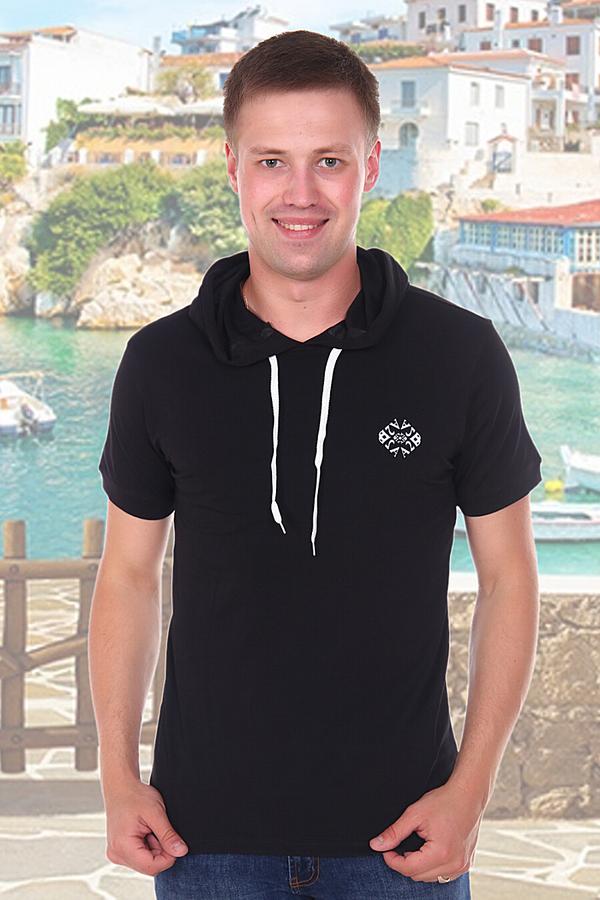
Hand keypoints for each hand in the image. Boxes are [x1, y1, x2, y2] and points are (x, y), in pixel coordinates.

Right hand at [104, 779, 188, 874]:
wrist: (120, 786)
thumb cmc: (135, 795)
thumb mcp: (156, 813)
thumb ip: (168, 835)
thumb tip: (181, 852)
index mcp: (122, 847)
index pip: (152, 867)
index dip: (168, 857)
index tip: (174, 841)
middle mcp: (116, 854)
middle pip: (149, 866)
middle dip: (160, 851)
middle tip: (158, 829)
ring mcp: (116, 853)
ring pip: (146, 862)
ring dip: (154, 848)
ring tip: (150, 827)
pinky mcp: (119, 850)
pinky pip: (139, 857)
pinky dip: (147, 846)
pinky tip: (145, 831)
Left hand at [368, 779, 483, 882]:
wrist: (469, 795)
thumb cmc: (444, 801)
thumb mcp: (415, 814)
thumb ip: (394, 832)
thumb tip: (376, 845)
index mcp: (441, 854)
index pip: (408, 869)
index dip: (392, 860)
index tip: (386, 850)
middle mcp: (454, 865)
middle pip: (418, 876)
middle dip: (405, 862)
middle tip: (401, 845)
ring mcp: (462, 866)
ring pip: (430, 878)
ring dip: (419, 866)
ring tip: (417, 846)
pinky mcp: (466, 864)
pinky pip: (443, 874)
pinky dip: (433, 866)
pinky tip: (430, 850)